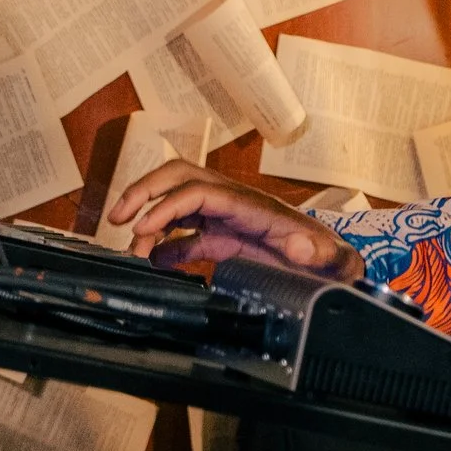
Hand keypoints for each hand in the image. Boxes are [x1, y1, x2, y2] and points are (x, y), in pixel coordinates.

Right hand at [104, 160, 364, 279]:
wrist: (335, 271)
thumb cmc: (333, 263)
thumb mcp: (333, 261)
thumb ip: (320, 254)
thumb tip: (301, 245)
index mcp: (254, 207)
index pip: (200, 191)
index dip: (167, 206)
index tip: (140, 229)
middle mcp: (236, 205)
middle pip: (181, 178)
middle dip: (145, 190)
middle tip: (115, 217)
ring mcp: (228, 220)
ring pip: (177, 204)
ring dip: (149, 221)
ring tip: (132, 252)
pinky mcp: (225, 239)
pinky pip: (186, 235)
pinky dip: (165, 246)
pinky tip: (154, 262)